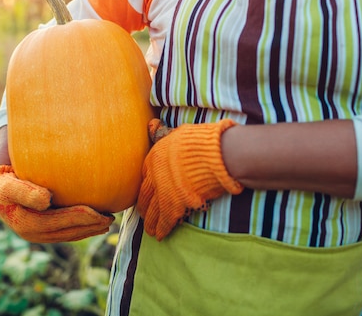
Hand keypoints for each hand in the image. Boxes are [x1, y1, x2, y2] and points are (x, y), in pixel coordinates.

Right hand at [0, 165, 113, 242]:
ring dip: (88, 230)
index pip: (54, 222)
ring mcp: (35, 234)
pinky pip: (64, 232)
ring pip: (66, 234)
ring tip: (107, 222)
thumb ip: (25, 191)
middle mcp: (29, 233)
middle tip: (109, 218)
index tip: (95, 212)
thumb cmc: (3, 181)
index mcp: (23, 223)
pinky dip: (81, 229)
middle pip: (63, 231)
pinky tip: (95, 223)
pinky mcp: (41, 232)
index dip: (75, 218)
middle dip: (87, 226)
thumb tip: (46, 200)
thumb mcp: (8, 184)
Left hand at [138, 119, 243, 240]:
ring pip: (152, 210)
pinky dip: (162, 229)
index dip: (146, 187)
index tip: (146, 194)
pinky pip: (165, 220)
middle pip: (145, 195)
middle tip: (144, 215)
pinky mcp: (175, 205)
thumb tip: (152, 125)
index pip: (144, 177)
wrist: (217, 154)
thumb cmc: (203, 141)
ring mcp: (163, 191)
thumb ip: (165, 134)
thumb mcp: (179, 132)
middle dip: (144, 207)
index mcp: (154, 158)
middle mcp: (154, 176)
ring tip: (150, 230)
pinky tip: (159, 236)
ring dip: (150, 222)